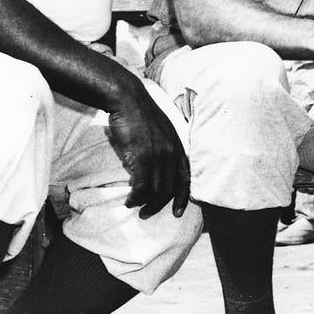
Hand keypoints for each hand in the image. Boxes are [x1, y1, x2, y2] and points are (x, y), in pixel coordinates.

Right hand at [107, 85, 190, 218]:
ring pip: (156, 189)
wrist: (128, 99)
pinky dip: (136, 197)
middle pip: (171, 188)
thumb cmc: (139, 113)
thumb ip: (162, 148)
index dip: (182, 197)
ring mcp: (158, 155)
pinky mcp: (142, 156)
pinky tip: (129, 201)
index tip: (178, 213)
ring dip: (146, 204)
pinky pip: (141, 185)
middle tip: (147, 214)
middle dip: (160, 205)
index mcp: (178, 146)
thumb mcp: (160, 131)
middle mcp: (171, 153)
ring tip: (136, 208)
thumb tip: (155, 167)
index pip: (186, 178)